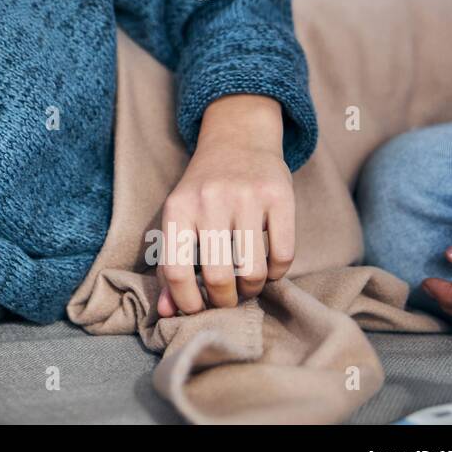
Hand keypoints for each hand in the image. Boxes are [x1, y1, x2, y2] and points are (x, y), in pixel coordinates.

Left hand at [156, 95, 294, 315]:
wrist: (237, 138)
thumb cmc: (203, 190)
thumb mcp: (179, 217)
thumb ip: (170, 264)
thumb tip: (168, 313)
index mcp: (178, 208)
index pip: (176, 271)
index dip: (187, 302)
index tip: (197, 310)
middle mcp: (210, 200)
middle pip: (218, 276)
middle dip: (224, 300)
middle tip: (227, 299)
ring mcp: (247, 196)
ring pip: (253, 270)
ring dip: (252, 289)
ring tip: (247, 285)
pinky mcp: (280, 195)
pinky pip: (284, 254)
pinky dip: (278, 273)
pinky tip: (270, 268)